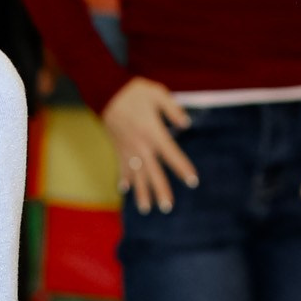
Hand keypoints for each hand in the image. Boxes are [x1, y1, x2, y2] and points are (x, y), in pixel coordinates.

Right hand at [101, 77, 194, 215]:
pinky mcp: (118, 147)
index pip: (172, 154)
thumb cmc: (135, 92)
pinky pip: (121, 167)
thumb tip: (186, 124)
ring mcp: (127, 149)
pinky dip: (123, 179)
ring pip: (136, 175)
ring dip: (141, 192)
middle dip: (160, 190)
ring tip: (145, 209)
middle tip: (167, 207)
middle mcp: (141, 145)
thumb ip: (173, 110)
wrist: (107, 91)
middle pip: (153, 172)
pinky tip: (124, 190)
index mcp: (153, 133)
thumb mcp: (158, 94)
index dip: (183, 168)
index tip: (192, 181)